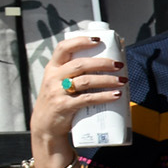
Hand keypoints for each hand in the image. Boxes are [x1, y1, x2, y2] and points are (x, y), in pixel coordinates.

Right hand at [28, 34, 120, 155]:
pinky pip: (87, 99)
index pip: (64, 48)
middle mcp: (53, 77)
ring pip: (86, 81)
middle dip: (102, 63)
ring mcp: (57, 92)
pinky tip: (116, 95)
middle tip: (119, 64)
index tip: (98, 40)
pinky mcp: (64, 106)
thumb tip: (106, 63)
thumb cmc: (59, 100)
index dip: (80, 41)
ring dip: (107, 79)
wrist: (45, 126)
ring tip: (122, 80)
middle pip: (80, 64)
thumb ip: (75, 73)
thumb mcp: (59, 83)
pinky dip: (104, 96)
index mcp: (53, 68)